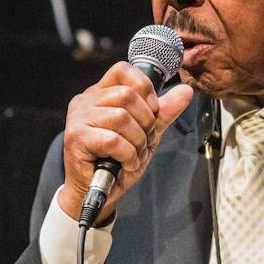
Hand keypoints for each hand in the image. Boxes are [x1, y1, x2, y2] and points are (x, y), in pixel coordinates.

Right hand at [57, 61, 193, 222]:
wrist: (98, 193)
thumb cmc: (117, 161)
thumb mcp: (146, 133)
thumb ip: (163, 112)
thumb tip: (186, 91)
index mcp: (100, 94)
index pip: (123, 69)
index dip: (145, 88)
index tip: (152, 111)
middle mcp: (85, 101)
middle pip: (127, 95)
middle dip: (145, 121)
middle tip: (143, 141)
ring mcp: (78, 118)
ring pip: (122, 118)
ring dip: (137, 141)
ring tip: (134, 154)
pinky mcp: (76, 138)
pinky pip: (114, 140)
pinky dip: (128, 154)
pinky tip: (125, 163)